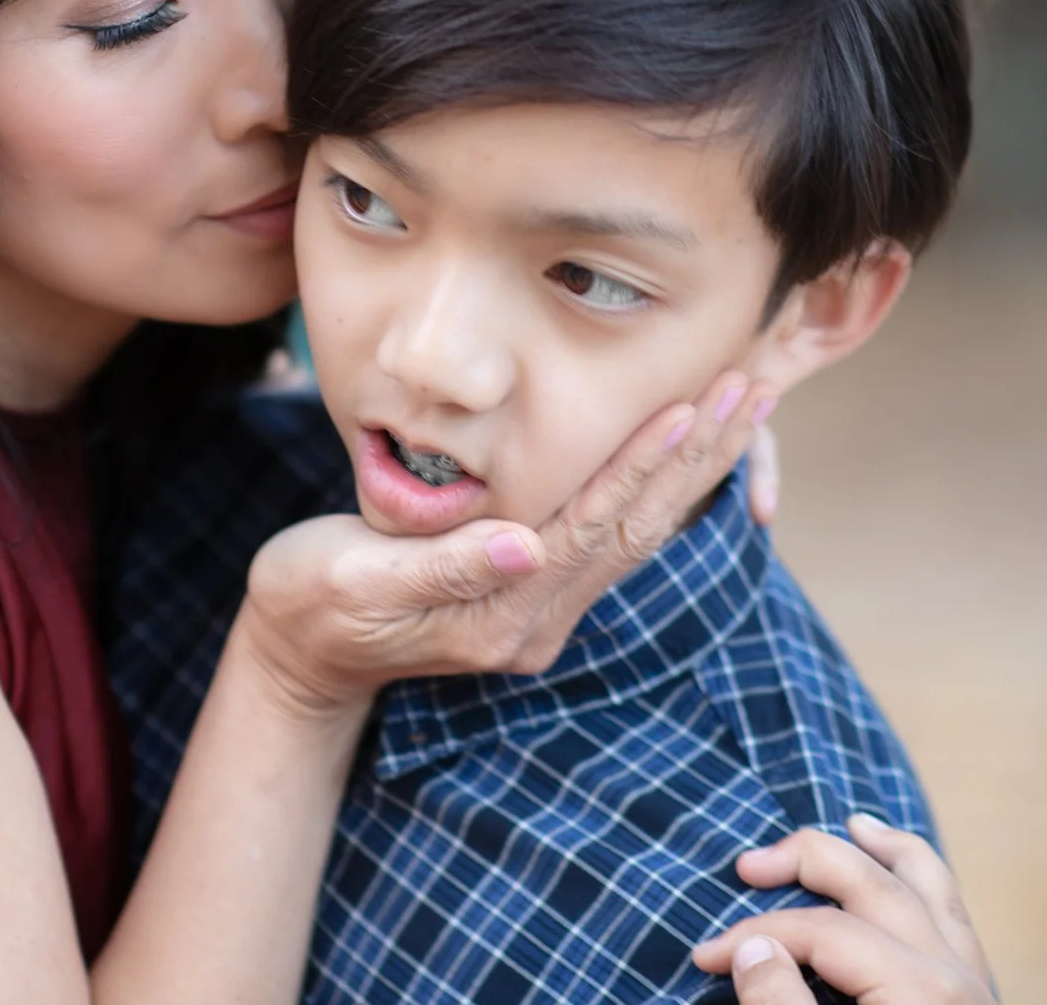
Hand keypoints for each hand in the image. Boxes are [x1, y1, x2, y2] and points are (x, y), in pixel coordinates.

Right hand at [238, 370, 778, 714]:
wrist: (297, 659)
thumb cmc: (309, 604)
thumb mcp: (353, 580)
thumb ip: (441, 568)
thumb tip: (524, 545)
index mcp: (498, 616)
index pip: (589, 529)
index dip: (638, 466)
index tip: (687, 407)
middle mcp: (536, 622)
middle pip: (634, 531)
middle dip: (694, 459)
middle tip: (749, 388)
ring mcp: (541, 615)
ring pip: (636, 535)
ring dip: (692, 472)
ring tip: (741, 408)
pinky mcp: (534, 596)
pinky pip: (614, 539)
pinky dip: (657, 489)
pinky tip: (688, 453)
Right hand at [692, 814, 996, 1003]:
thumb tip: (753, 946)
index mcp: (918, 993)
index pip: (821, 930)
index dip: (754, 934)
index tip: (701, 958)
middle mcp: (956, 977)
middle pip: (874, 884)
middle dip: (808, 860)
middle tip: (748, 864)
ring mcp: (976, 987)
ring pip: (932, 886)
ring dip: (886, 849)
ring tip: (853, 823)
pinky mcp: (979, 1002)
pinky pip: (955, 915)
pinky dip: (924, 880)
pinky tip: (902, 874)